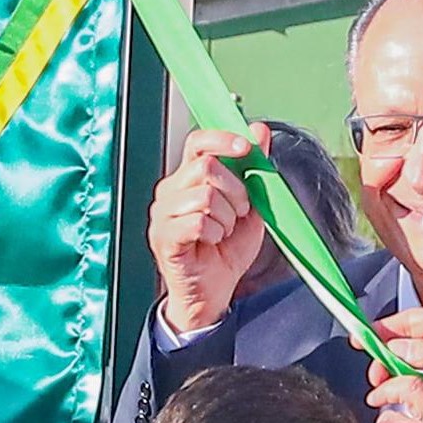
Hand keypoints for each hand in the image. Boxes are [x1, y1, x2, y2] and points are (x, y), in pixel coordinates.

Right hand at [147, 126, 269, 339]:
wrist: (214, 292)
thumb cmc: (226, 251)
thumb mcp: (250, 204)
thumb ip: (253, 167)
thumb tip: (260, 129)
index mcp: (188, 178)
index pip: (198, 142)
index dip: (223, 139)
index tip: (246, 149)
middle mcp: (170, 191)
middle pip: (205, 165)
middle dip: (235, 189)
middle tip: (240, 211)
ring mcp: (163, 214)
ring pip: (205, 195)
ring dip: (226, 216)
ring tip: (224, 231)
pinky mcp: (164, 236)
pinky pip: (197, 221)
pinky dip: (215, 233)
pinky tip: (212, 242)